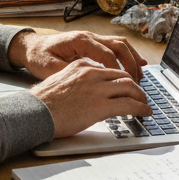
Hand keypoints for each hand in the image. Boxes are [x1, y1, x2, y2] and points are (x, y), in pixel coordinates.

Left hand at [8, 30, 146, 80]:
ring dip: (132, 58)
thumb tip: (87, 82)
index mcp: (80, 41)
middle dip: (131, 63)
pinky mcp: (92, 43)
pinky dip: (127, 55)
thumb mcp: (49, 68)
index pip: (106, 54)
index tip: (126, 84)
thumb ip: (68, 73)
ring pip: (120, 43)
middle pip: (118, 45)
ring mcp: (92, 38)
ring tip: (141, 75)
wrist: (30, 47)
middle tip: (138, 82)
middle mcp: (89, 36)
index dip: (118, 70)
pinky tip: (136, 65)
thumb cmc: (38, 57)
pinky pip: (115, 46)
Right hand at [29, 59, 151, 137]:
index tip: (126, 85)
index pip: (108, 68)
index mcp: (80, 66)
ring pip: (129, 86)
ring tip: (145, 104)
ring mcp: (97, 88)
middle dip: (134, 85)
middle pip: (122, 75)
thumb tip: (83, 94)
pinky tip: (145, 112)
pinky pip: (128, 104)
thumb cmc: (41, 104)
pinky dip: (140, 107)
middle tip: (140, 95)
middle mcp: (91, 73)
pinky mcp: (101, 105)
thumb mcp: (59, 83)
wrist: (33, 113)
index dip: (121, 78)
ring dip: (140, 96)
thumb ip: (75, 83)